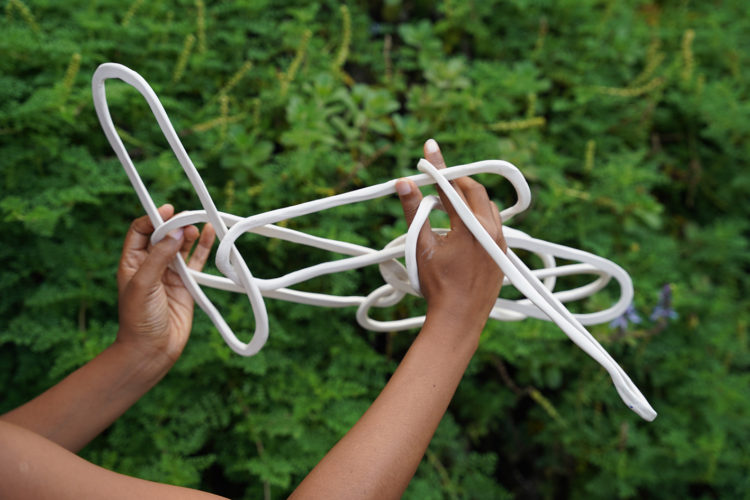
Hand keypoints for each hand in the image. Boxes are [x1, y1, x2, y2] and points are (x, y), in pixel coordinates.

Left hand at [117, 204, 214, 364]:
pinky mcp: (187, 285)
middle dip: (175, 224)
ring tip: (198, 225)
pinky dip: (204, 248)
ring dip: (189, 234)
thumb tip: (176, 232)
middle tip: (188, 217)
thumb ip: (159, 256)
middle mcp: (150, 265)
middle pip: (163, 235)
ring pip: (181, 246)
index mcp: (132, 262)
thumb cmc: (138, 320)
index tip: (168, 211)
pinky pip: (197, 261)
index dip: (153, 218)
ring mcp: (169, 274)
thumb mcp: (143, 284)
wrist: (152, 350)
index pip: (140, 231)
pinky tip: (210, 234)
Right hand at [396, 139, 505, 330]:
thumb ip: (412, 212)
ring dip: (469, 200)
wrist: (459, 319)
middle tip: (438, 179)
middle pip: (474, 191)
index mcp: (470, 226)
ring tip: (450, 203)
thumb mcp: (420, 247)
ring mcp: (500, 242)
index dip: (438, 165)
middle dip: (456, 182)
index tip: (431, 146)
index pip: (451, 186)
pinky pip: (494, 225)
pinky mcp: (503, 254)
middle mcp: (490, 230)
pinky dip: (479, 217)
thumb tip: (404, 183)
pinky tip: (465, 226)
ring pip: (487, 207)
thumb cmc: (437, 286)